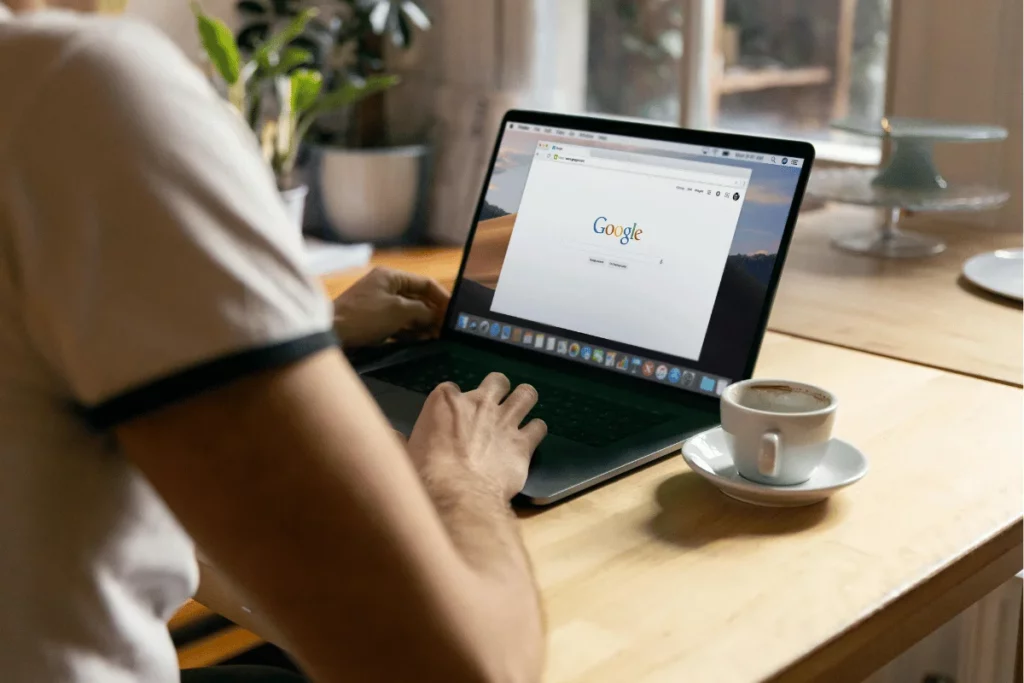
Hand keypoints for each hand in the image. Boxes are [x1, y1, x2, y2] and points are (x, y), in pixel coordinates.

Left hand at [333, 268, 449, 348]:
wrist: (332, 333)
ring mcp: (379, 304)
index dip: (442, 297)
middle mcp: (385, 287)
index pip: (425, 283)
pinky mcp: (374, 321)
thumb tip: (436, 316)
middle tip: (446, 329)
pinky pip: (398, 324)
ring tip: (436, 337)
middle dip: (433, 314)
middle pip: (418, 299)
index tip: (453, 313)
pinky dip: (410, 332)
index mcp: (391, 276)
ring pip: (409, 313)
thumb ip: (422, 311)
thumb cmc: (364, 317)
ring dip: (423, 324)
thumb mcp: (399, 311)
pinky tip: (421, 341)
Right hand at [406, 373, 547, 500]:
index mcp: (445, 401)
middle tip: (494, 405)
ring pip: (526, 394)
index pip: (451, 388)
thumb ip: (399, 440)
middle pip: (497, 381)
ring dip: (524, 400)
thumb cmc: (425, 474)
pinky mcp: (524, 443)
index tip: (453, 416)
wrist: (458, 495)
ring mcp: (505, 420)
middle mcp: (479, 403)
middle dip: (498, 389)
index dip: (454, 402)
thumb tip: (386, 434)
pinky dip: (535, 431)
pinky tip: (530, 439)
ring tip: (521, 410)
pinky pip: (539, 427)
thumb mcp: (404, 453)